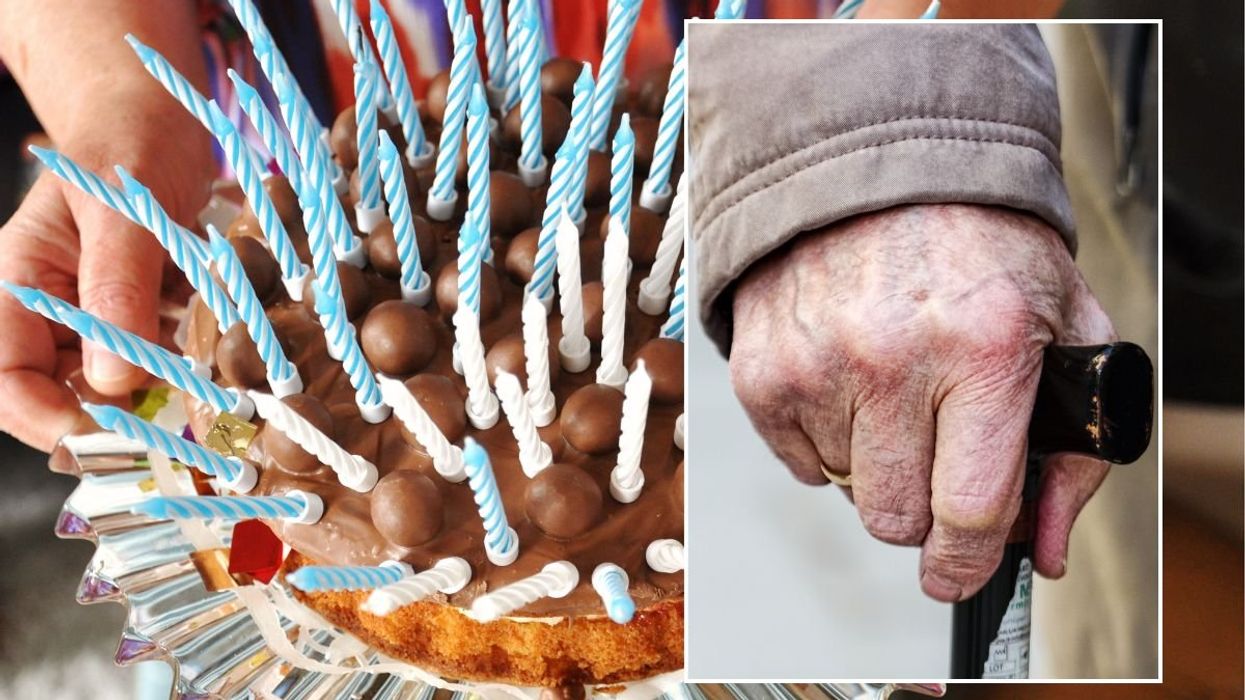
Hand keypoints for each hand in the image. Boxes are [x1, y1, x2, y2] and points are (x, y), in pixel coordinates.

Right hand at [0, 107, 213, 450]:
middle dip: (106, 422)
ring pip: (112, 385)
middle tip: (170, 433)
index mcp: (17, 281)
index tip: (100, 438)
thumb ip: (116, 285)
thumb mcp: (123, 208)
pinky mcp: (143, 314)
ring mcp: (97, 313)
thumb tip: (112, 378)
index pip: (3, 377)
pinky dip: (184, 369)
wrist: (163, 117)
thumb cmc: (128, 143)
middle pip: (56, 393)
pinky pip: (156, 360)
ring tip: (205, 398)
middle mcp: (51, 307)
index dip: (42, 419)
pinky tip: (218, 362)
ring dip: (156, 398)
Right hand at [729, 204, 1115, 600]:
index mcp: (984, 347)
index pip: (972, 508)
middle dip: (922, 509)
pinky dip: (826, 440)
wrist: (874, 164)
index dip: (969, 560)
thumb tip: (1044, 551)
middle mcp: (892, 357)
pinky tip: (848, 383)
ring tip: (891, 393)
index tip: (959, 570)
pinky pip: (797, 462)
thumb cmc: (979, 245)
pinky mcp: (760, 369)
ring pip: (846, 491)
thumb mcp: (1063, 328)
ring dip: (874, 463)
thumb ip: (1073, 449)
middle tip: (933, 461)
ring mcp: (816, 364)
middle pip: (897, 517)